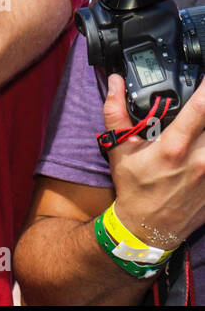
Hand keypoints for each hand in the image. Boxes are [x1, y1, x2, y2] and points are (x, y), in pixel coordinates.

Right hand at [103, 75, 204, 249]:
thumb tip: (114, 83)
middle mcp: (199, 159)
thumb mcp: (119, 149)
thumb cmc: (134, 188)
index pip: (200, 108)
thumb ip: (116, 113)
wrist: (149, 227)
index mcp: (173, 147)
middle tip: (203, 102)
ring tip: (201, 127)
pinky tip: (203, 145)